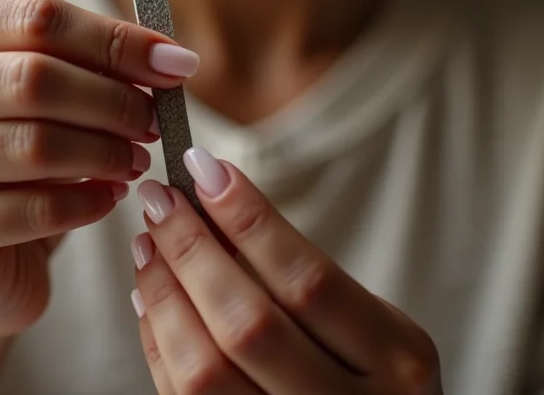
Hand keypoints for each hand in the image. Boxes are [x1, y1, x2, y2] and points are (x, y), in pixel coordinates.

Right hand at [0, 0, 199, 339]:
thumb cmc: (15, 139)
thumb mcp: (42, 82)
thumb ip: (92, 59)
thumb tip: (174, 58)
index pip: (35, 17)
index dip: (115, 40)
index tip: (177, 65)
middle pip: (32, 77)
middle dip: (113, 100)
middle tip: (156, 121)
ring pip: (33, 144)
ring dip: (106, 151)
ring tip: (137, 158)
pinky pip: (31, 209)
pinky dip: (87, 202)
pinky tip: (111, 195)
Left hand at [131, 149, 442, 393]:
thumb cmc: (372, 378)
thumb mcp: (371, 325)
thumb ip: (303, 279)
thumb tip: (213, 207)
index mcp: (395, 361)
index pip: (308, 279)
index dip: (249, 219)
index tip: (205, 169)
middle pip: (248, 324)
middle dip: (192, 250)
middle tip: (160, 200)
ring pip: (205, 371)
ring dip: (164, 295)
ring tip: (147, 244)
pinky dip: (157, 342)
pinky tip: (150, 298)